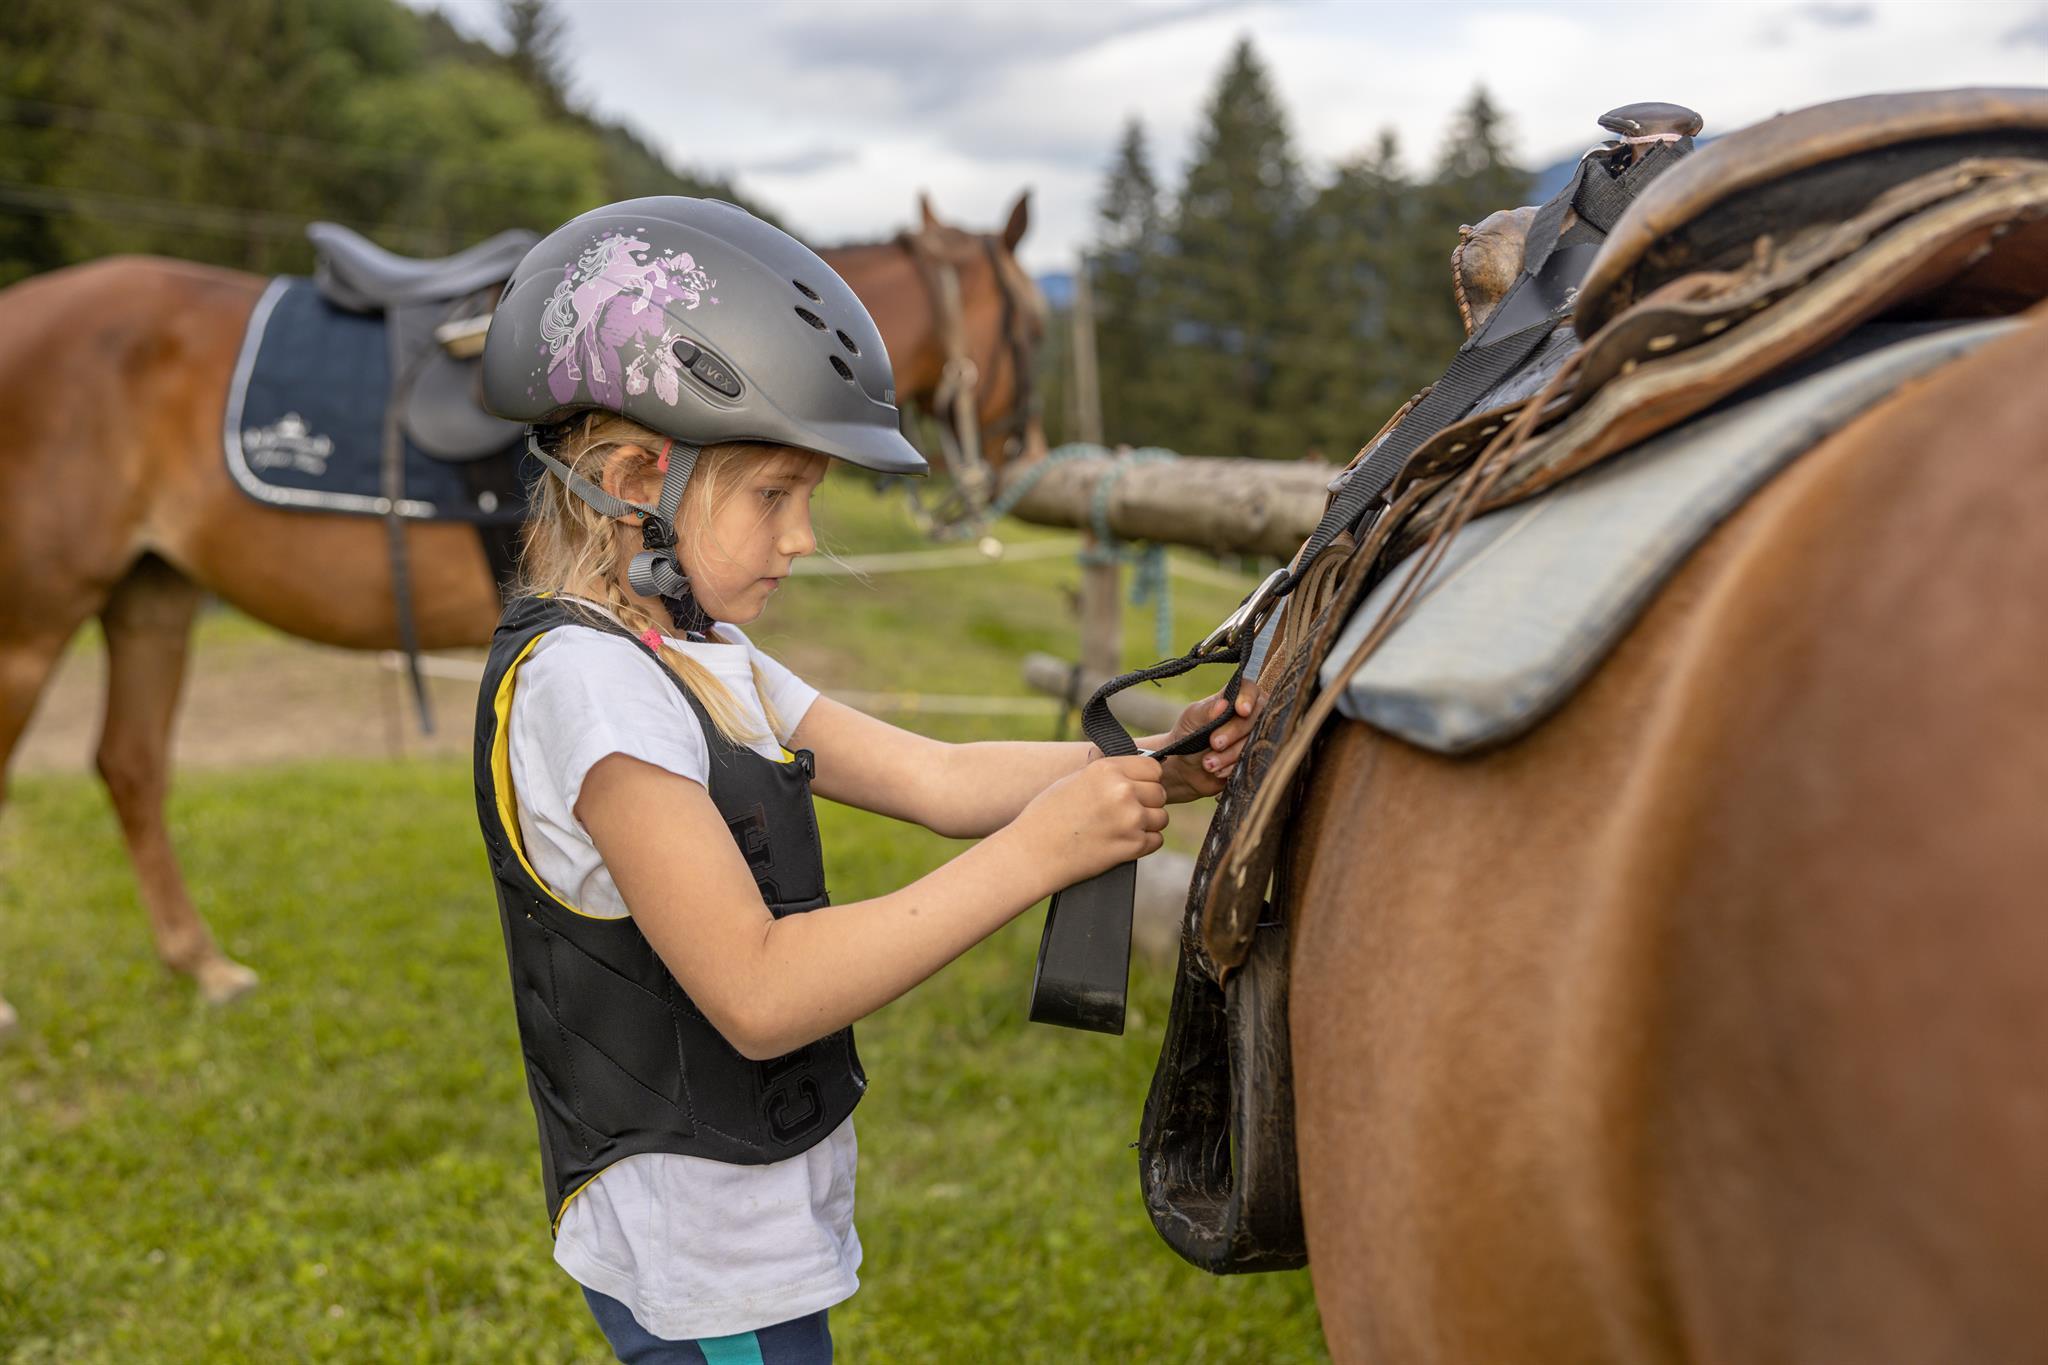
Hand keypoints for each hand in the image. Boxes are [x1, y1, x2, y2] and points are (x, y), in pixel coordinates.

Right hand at [1010, 755, 1168, 886]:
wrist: (1033, 853)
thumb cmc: (1047, 816)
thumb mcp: (1075, 780)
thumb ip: (1107, 774)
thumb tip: (1133, 773)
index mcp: (1106, 769)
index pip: (1153, 768)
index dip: (1145, 779)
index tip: (1136, 788)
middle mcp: (1122, 791)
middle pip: (1159, 793)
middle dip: (1146, 802)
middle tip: (1124, 812)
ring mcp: (1130, 819)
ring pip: (1161, 817)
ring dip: (1147, 824)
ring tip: (1120, 828)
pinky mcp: (1133, 846)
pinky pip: (1156, 840)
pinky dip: (1143, 843)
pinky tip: (1121, 842)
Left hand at [1147, 681, 1262, 801]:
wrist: (1184, 769)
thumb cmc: (1187, 736)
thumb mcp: (1191, 720)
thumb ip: (1206, 712)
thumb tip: (1224, 704)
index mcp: (1233, 698)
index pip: (1250, 689)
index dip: (1248, 698)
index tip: (1242, 711)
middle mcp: (1248, 715)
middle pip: (1256, 716)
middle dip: (1234, 731)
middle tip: (1214, 743)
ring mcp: (1253, 737)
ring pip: (1256, 741)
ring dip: (1231, 754)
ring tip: (1208, 763)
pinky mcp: (1253, 758)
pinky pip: (1254, 761)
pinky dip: (1234, 766)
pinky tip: (1217, 771)